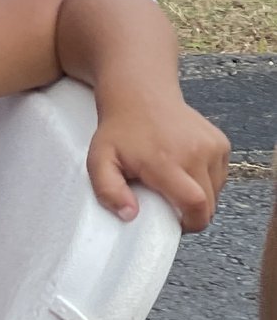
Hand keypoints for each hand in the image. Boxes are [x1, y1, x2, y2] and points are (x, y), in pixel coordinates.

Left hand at [89, 94, 227, 230]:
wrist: (140, 95)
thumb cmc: (118, 130)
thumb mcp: (99, 160)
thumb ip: (108, 190)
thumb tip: (129, 215)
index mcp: (166, 161)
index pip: (196, 204)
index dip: (191, 223)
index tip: (176, 225)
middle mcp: (196, 153)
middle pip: (209, 203)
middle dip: (193, 213)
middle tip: (170, 206)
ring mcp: (212, 146)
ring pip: (216, 191)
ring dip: (200, 197)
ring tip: (174, 185)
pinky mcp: (221, 143)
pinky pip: (220, 176)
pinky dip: (206, 181)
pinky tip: (184, 171)